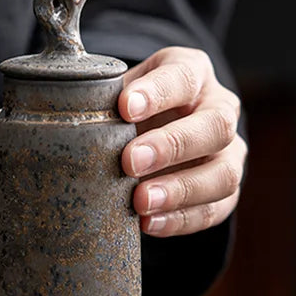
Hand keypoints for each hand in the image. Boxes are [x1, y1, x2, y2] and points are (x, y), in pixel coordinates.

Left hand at [119, 47, 246, 236]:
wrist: (154, 132)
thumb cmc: (130, 110)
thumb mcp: (117, 94)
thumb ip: (101, 99)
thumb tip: (65, 113)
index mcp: (192, 72)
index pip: (183, 77)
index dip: (157, 92)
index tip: (124, 107)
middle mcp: (220, 109)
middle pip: (215, 126)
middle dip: (171, 146)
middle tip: (130, 162)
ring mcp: (229, 153)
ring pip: (223, 174)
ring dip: (180, 191)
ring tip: (141, 202)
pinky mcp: (225, 191)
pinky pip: (213, 210)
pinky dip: (180, 220)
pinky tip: (148, 223)